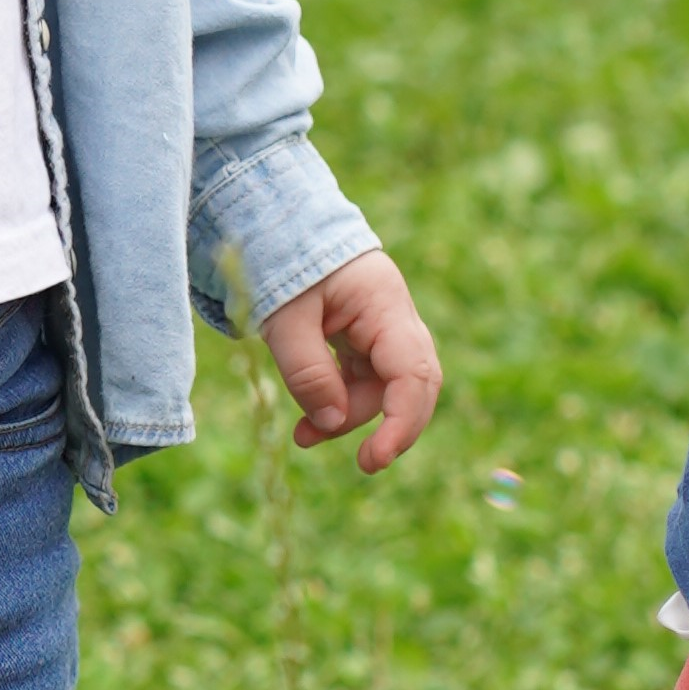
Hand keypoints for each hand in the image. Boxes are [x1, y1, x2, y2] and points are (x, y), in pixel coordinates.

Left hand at [261, 251, 439, 472]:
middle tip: (363, 463)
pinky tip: (310, 422)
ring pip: (382, 387)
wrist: (275, 225)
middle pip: (410, 385)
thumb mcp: (284, 319)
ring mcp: (381, 328)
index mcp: (385, 304)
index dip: (401, 423)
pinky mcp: (363, 338)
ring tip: (302, 437)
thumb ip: (308, 372)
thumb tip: (332, 424)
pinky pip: (362, 379)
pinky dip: (339, 401)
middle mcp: (395, 318)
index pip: (413, 373)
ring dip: (349, 416)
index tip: (375, 458)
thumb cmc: (280, 262)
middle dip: (386, 426)